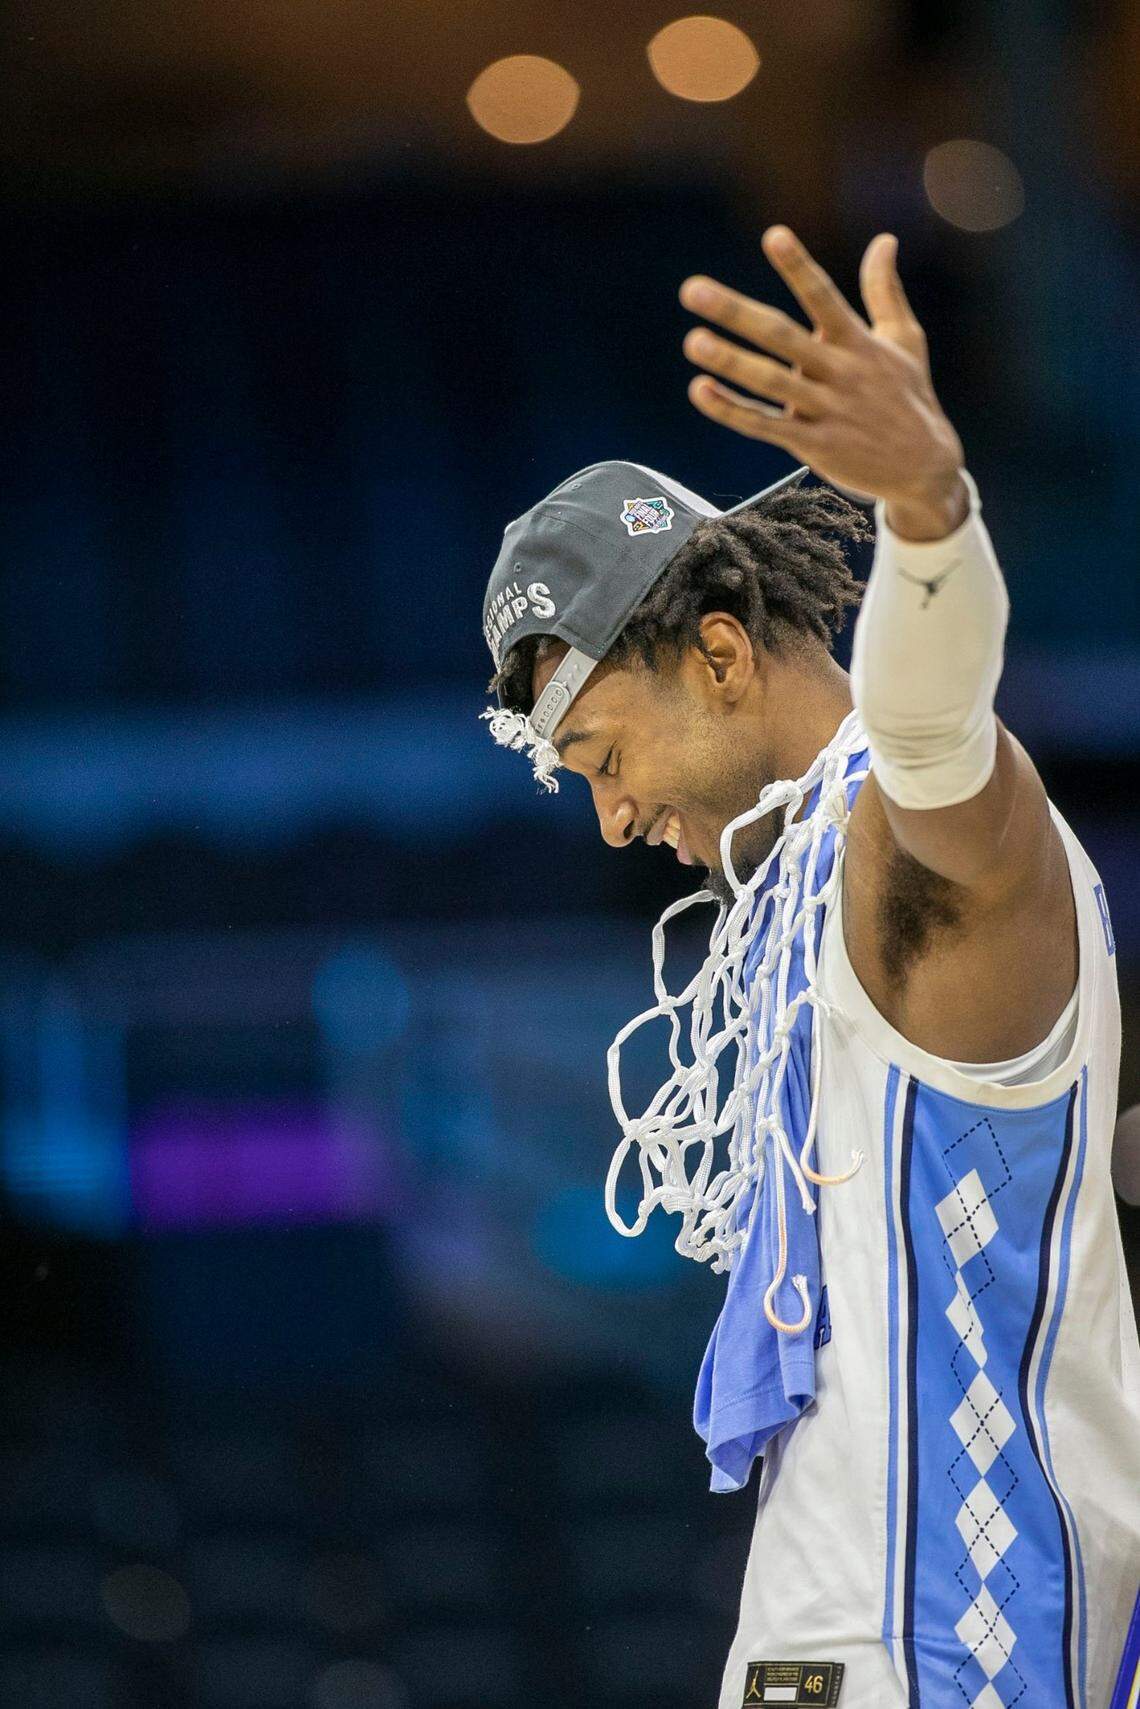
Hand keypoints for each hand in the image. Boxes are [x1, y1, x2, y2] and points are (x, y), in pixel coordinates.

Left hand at [679, 226, 965, 515]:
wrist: (925, 467)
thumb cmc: (909, 396)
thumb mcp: (905, 339)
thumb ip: (885, 290)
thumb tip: (885, 239)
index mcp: (859, 342)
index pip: (824, 297)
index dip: (799, 267)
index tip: (774, 236)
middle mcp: (841, 372)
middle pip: (783, 337)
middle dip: (736, 313)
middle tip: (692, 289)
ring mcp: (827, 410)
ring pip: (770, 382)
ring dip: (730, 362)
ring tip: (693, 341)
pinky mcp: (814, 445)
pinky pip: (764, 426)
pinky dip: (731, 410)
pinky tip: (699, 390)